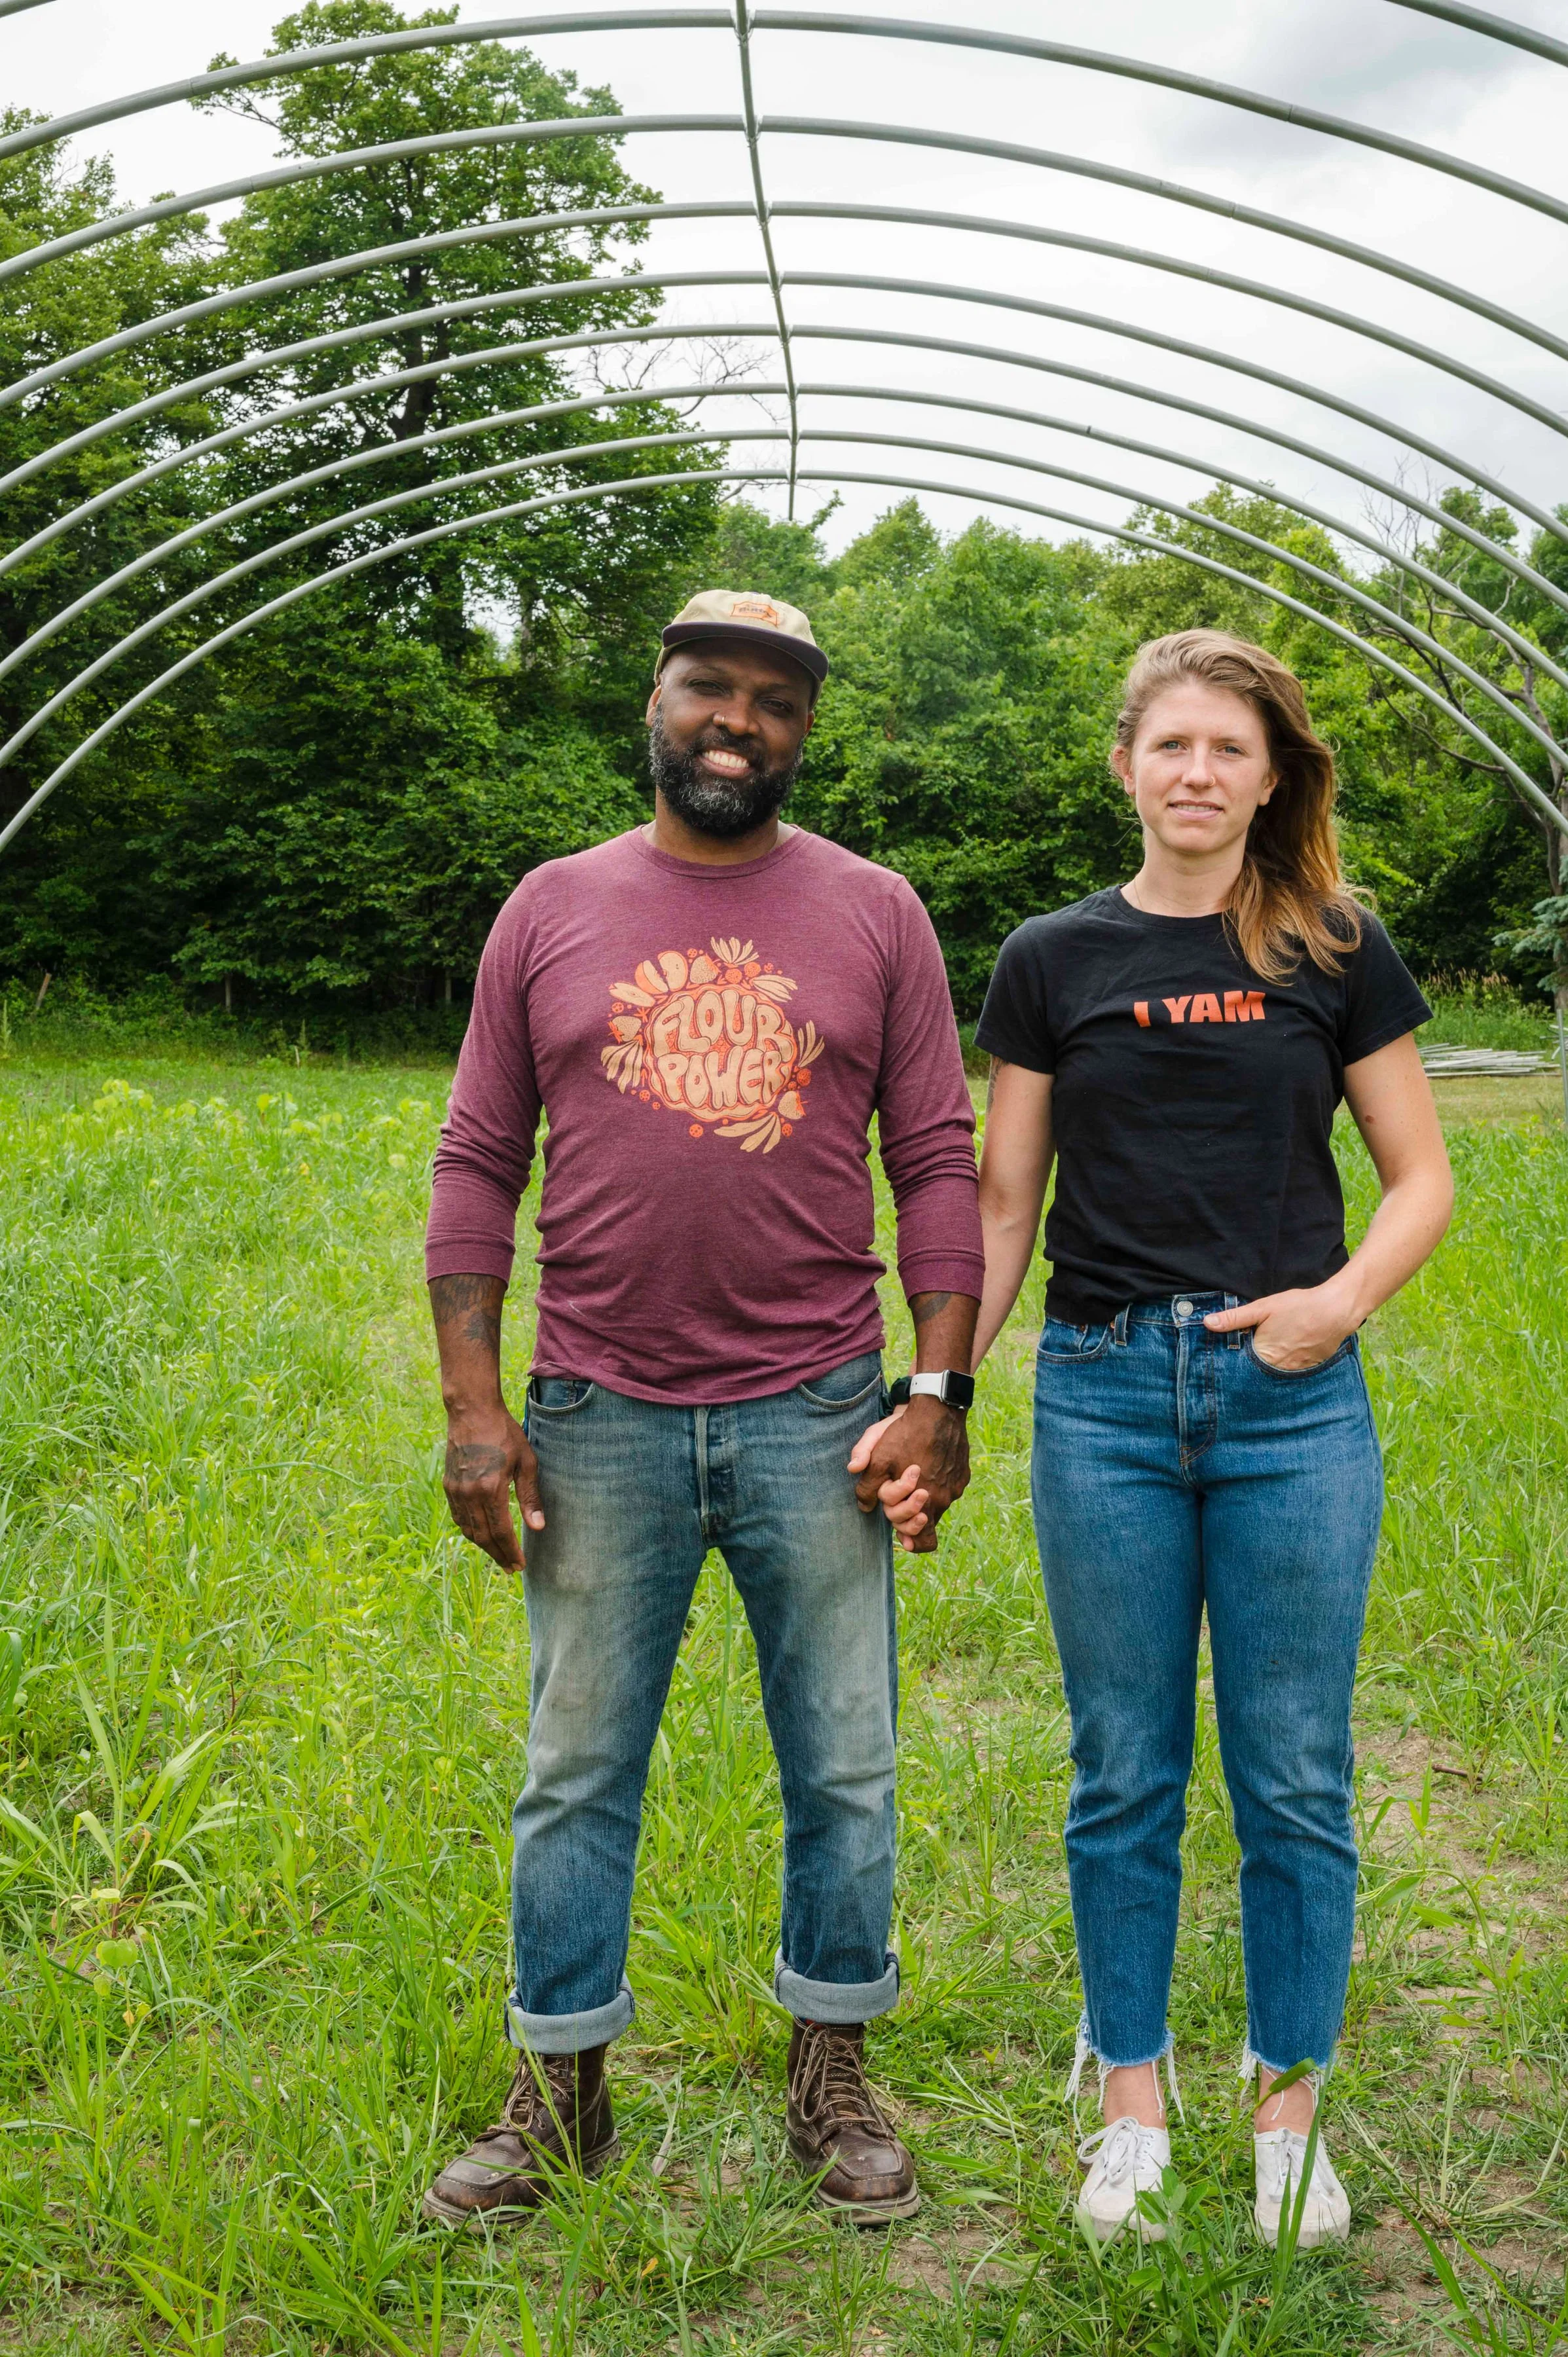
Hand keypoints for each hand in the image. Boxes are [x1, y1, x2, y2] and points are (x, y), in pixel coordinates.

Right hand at [442, 1406, 543, 1570]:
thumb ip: (530, 1497)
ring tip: (499, 1555)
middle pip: (484, 1536)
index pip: (501, 1532)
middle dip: (498, 1555)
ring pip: (469, 1530)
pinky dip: (470, 1531)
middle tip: (511, 1568)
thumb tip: (538, 1527)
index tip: (520, 1565)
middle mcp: (470, 1494)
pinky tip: (481, 1535)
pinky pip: (459, 1517)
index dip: (511, 1551)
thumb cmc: (504, 1433)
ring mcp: (456, 1490)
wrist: (472, 1411)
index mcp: (491, 1489)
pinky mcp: (449, 1485)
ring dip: (484, 1546)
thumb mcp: (526, 1462)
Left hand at [847, 1397, 970, 1553]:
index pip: (925, 1541)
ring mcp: (957, 1485)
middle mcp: (946, 1499)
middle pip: (929, 1521)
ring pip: (939, 1502)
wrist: (939, 1408)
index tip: (903, 1537)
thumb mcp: (878, 1457)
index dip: (912, 1540)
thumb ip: (867, 1486)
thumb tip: (864, 1506)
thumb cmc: (906, 1434)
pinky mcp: (963, 1472)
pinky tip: (928, 1464)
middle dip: (913, 1514)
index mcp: (927, 1503)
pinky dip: (937, 1482)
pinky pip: (949, 1486)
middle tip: (902, 1500)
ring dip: (926, 1497)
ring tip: (914, 1477)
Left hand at [1204, 1283, 1357, 1371]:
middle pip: (1259, 1373)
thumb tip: (1208, 1323)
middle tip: (1249, 1358)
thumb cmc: (1299, 1306)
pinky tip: (1288, 1354)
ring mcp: (1297, 1371)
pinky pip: (1294, 1372)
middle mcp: (1279, 1368)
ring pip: (1276, 1374)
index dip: (1235, 1363)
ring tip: (1269, 1356)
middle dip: (1251, 1368)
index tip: (1227, 1361)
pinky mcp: (1311, 1368)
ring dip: (1270, 1368)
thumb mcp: (1263, 1308)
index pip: (1242, 1367)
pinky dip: (1288, 1367)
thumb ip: (1235, 1318)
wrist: (1337, 1310)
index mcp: (1264, 1355)